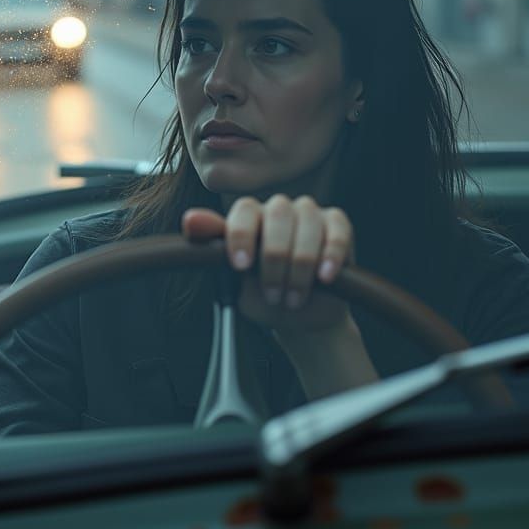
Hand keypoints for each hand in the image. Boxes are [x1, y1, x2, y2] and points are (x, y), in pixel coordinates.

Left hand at [182, 195, 354, 333]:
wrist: (302, 319)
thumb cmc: (264, 296)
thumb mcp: (235, 280)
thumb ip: (214, 248)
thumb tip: (190, 220)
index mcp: (250, 217)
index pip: (243, 210)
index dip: (241, 235)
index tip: (241, 266)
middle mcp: (279, 209)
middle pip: (277, 215)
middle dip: (275, 259)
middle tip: (273, 295)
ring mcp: (309, 213)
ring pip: (307, 223)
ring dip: (301, 265)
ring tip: (295, 297)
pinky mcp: (338, 225)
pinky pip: (336, 231)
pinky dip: (331, 255)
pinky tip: (324, 277)